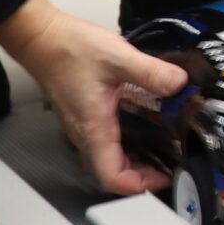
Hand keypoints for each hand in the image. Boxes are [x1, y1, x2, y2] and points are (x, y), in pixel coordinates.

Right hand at [0, 0, 188, 195]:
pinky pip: (106, 141)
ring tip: (165, 151)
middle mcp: (85, 133)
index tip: (165, 179)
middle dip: (142, 178)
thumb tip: (180, 84)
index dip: (138, 186)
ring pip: (108, 158)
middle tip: (171, 167)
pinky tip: (146, 127)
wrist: (43, 38)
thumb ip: (151, 72)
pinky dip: (127, 144)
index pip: (111, 176)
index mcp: (93, 128)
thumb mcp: (118, 57)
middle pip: (111, 172)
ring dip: (135, 162)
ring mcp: (82, 126)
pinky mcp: (84, 114)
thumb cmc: (71, 50)